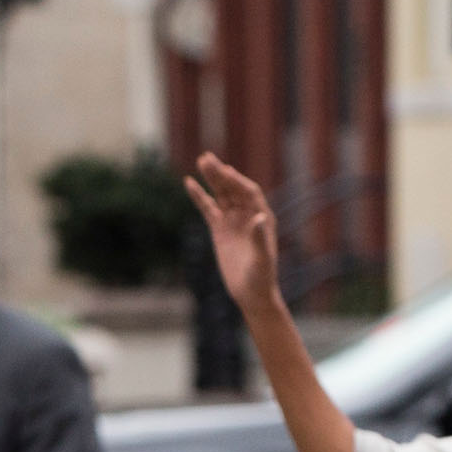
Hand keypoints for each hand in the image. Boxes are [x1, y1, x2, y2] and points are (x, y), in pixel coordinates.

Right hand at [181, 154, 285, 323]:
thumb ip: (260, 239)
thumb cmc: (261, 278)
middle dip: (221, 174)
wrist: (251, 293)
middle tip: (206, 158)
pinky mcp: (219, 230)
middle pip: (233, 189)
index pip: (248, 192)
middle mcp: (248, 214)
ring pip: (220, 194)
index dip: (236, 181)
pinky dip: (199, 196)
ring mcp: (233, 220)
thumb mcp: (262, 259)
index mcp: (262, 217)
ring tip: (201, 160)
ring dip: (211, 178)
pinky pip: (208, 208)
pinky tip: (189, 183)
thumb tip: (258, 218)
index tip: (224, 171)